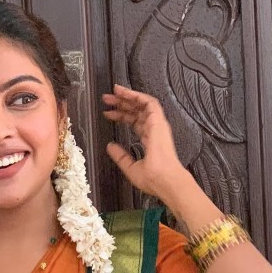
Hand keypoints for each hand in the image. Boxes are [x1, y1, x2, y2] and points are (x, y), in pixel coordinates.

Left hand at [102, 85, 186, 199]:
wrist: (164, 180)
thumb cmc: (153, 179)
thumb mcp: (130, 167)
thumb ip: (120, 156)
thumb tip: (110, 147)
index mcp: (150, 141)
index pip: (135, 123)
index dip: (122, 117)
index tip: (108, 114)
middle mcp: (154, 131)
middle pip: (137, 112)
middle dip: (122, 104)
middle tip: (107, 99)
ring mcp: (157, 125)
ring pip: (142, 104)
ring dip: (128, 97)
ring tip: (113, 92)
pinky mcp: (158, 122)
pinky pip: (149, 102)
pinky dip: (137, 96)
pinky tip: (125, 92)